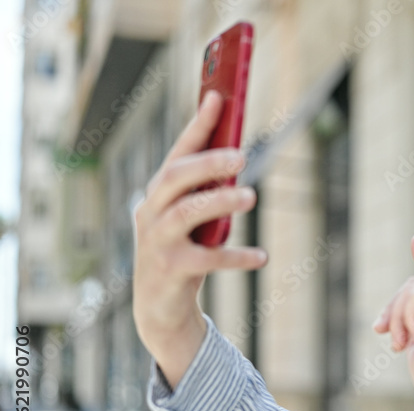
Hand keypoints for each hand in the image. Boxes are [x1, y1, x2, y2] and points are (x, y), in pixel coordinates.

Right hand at [132, 90, 266, 387]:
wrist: (159, 308)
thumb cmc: (182, 252)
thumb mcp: (192, 220)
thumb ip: (207, 192)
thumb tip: (238, 156)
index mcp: (158, 195)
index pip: (177, 153)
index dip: (197, 126)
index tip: (217, 97)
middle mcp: (151, 213)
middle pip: (174, 177)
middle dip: (206, 162)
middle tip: (241, 155)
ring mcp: (157, 242)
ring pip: (187, 213)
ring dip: (221, 202)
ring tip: (251, 197)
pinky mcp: (171, 271)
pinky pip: (207, 259)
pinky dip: (236, 256)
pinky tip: (261, 256)